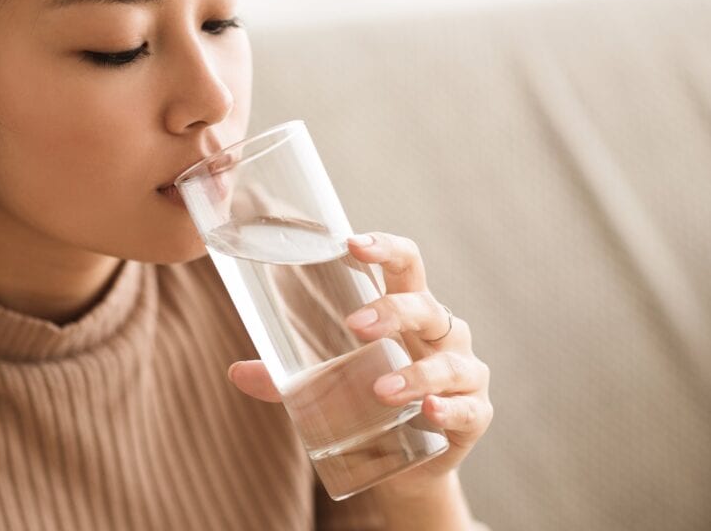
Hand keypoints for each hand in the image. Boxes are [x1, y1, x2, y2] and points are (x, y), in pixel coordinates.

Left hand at [227, 232, 492, 491]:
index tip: (352, 244)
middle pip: (426, 306)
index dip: (384, 248)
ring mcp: (463, 374)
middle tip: (352, 324)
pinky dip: (449, 409)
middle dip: (392, 311)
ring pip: (448, 362)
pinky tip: (430, 411)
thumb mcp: (327, 387)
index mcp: (409, 311)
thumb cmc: (369, 405)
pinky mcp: (474, 416)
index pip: (405, 265)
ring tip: (380, 389)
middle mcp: (442, 335)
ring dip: (415, 373)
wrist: (408, 466)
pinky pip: (469, 408)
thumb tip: (235, 371)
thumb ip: (285, 380)